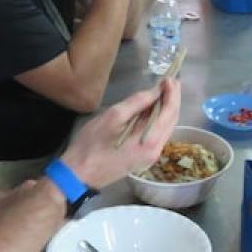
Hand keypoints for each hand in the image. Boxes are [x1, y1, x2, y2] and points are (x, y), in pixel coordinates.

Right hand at [61, 80, 182, 187]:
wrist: (79, 174)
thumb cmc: (92, 144)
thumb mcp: (113, 116)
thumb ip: (137, 102)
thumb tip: (156, 91)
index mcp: (150, 141)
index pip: (170, 112)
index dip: (172, 94)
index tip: (169, 78)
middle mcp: (156, 150)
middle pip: (171, 120)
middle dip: (172, 100)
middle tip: (169, 81)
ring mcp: (151, 156)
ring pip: (165, 128)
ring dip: (166, 109)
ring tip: (163, 91)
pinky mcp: (144, 157)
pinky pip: (157, 134)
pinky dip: (158, 119)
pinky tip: (153, 108)